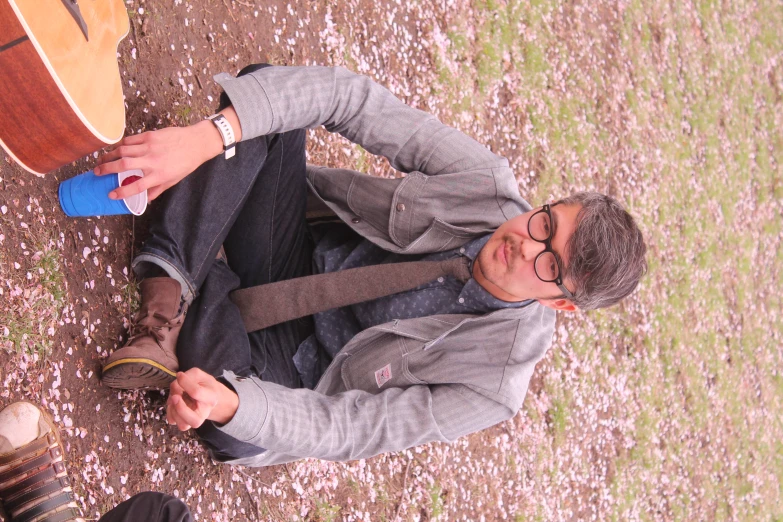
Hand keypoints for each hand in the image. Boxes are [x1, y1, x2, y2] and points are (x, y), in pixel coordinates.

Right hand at [93, 107, 241, 200]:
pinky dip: (120, 145)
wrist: (196, 143)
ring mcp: (150, 147)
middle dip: (106, 169)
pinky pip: (129, 140)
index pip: (136, 186)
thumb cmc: (185, 163)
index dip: (121, 192)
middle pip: (123, 165)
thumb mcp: (173, 181)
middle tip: (96, 173)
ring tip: (102, 161)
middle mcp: (152, 161)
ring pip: (122, 151)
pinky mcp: (150, 135)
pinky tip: (115, 150)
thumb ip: (157, 189)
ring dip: (109, 156)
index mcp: (159, 175)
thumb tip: (144, 199)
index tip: (110, 195)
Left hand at [166, 368, 238, 430]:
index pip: (196, 392)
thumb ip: (188, 377)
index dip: (184, 382)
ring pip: (183, 425)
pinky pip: (173, 421)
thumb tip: (175, 385)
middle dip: (180, 408)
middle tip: (175, 396)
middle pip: (195, 420)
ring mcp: (194, 419)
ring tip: (174, 398)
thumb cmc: (204, 384)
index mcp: (211, 398)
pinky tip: (172, 403)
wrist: (209, 395)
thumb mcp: (200, 375)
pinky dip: (169, 412)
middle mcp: (204, 413)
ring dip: (174, 410)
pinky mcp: (184, 421)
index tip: (179, 375)